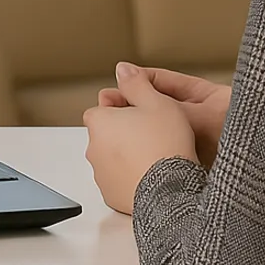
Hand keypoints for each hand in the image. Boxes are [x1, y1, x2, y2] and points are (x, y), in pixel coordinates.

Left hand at [83, 63, 199, 214]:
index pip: (103, 106)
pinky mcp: (111, 195)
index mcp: (99, 122)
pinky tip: (152, 174)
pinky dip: (131, 176)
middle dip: (124, 130)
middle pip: (107, 132)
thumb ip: (136, 83)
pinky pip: (119, 180)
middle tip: (152, 132)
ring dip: (127, 154)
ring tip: (155, 154)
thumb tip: (122, 69)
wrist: (171, 191)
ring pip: (112, 157)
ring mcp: (101, 174)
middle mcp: (94, 148)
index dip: (123, 105)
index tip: (142, 110)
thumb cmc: (165, 145)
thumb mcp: (156, 101)